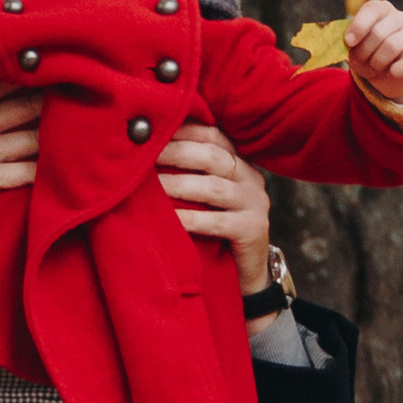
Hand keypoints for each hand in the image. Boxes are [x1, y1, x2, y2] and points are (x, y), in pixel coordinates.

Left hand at [157, 121, 273, 296]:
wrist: (246, 275)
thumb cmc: (215, 232)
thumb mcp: (205, 198)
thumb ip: (188, 174)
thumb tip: (146, 153)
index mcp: (240, 163)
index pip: (213, 135)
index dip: (184, 129)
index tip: (154, 127)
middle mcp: (251, 178)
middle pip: (213, 156)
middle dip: (176, 152)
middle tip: (147, 154)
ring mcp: (256, 204)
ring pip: (214, 187)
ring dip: (178, 184)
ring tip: (151, 185)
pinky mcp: (253, 230)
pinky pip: (217, 222)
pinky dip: (189, 218)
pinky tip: (169, 218)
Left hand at [345, 0, 402, 106]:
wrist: (386, 73)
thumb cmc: (367, 52)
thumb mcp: (354, 45)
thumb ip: (349, 41)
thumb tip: (347, 42)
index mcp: (381, 9)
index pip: (372, 10)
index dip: (359, 26)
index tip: (349, 42)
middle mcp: (399, 18)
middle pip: (378, 33)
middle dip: (363, 52)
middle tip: (360, 61)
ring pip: (391, 47)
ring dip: (376, 62)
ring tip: (373, 67)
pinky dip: (396, 70)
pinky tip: (391, 72)